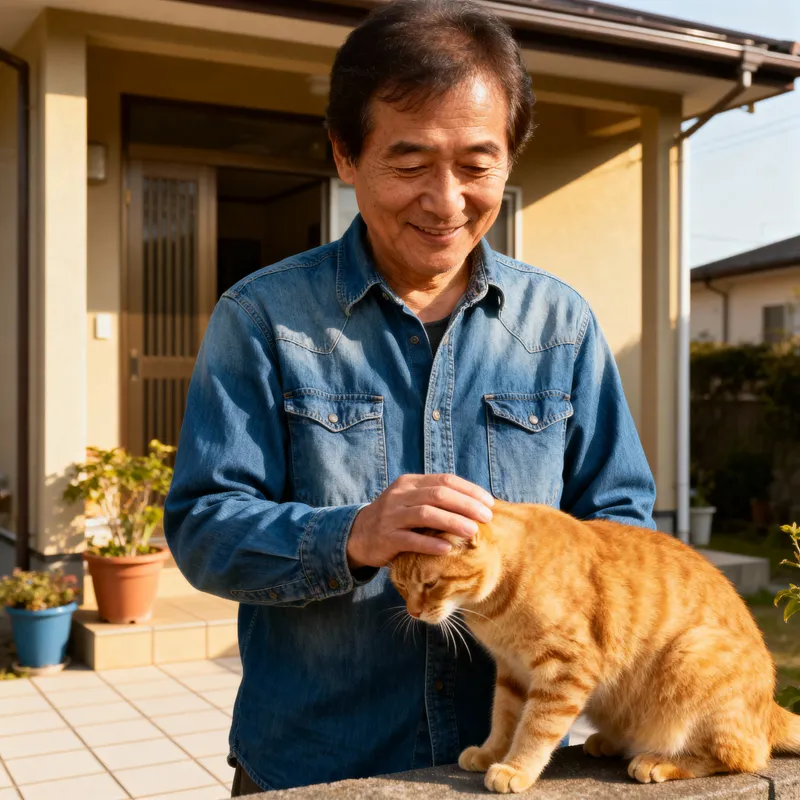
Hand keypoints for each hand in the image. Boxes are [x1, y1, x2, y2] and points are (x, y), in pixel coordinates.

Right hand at [346, 474, 494, 569]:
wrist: (359, 535)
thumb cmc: (396, 519)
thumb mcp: (411, 500)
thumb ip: (436, 498)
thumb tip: (476, 503)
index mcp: (410, 483)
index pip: (444, 480)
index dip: (469, 490)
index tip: (489, 502)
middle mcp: (400, 495)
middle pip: (438, 495)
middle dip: (466, 505)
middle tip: (486, 517)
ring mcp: (391, 516)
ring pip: (426, 514)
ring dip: (452, 522)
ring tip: (473, 532)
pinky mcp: (386, 538)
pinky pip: (411, 539)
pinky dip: (431, 543)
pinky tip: (448, 549)